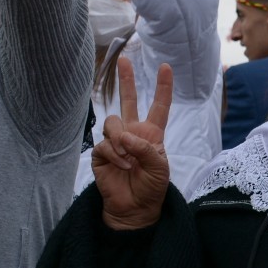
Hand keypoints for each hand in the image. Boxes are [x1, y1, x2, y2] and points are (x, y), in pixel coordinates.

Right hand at [93, 58, 171, 230]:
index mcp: (152, 133)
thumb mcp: (160, 167)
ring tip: (129, 159)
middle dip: (126, 80)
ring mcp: (116, 141)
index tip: (165, 67)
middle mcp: (133, 133)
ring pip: (112, 121)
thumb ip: (146, 148)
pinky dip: (115, 154)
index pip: (159, 106)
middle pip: (128, 100)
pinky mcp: (101, 152)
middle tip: (123, 60)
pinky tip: (122, 165)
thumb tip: (124, 136)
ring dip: (121, 140)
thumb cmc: (151, 186)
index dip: (163, 88)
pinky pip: (105, 143)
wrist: (134, 208)